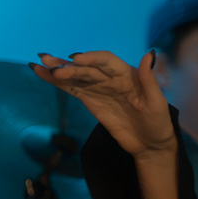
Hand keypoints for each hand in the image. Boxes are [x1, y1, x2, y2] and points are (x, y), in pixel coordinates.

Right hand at [29, 50, 176, 158]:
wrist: (151, 144)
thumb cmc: (158, 122)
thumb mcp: (157, 102)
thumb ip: (150, 79)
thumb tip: (149, 54)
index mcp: (127, 74)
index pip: (107, 61)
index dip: (92, 59)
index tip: (77, 60)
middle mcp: (111, 77)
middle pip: (87, 69)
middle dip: (69, 67)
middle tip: (51, 66)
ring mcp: (99, 89)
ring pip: (76, 76)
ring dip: (58, 70)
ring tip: (39, 64)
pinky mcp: (90, 101)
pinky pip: (72, 89)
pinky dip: (57, 83)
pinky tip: (43, 75)